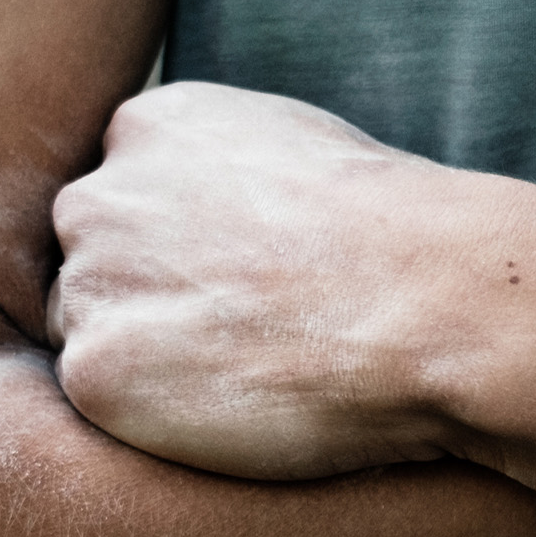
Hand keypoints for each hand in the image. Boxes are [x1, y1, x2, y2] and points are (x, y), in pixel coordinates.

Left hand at [49, 83, 473, 478]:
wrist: (442, 305)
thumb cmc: (407, 241)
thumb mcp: (311, 153)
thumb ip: (237, 174)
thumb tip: (230, 216)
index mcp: (155, 125)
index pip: (127, 201)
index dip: (188, 253)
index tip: (250, 283)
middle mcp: (103, 192)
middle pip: (95, 264)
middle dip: (158, 301)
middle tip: (254, 336)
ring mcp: (94, 279)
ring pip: (93, 332)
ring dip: (157, 357)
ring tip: (258, 368)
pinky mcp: (100, 368)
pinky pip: (109, 398)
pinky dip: (167, 412)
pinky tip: (246, 399)